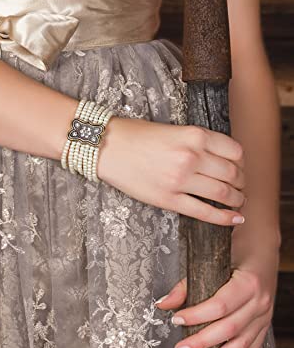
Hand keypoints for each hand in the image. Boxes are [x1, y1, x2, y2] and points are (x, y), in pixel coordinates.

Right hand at [97, 117, 246, 225]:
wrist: (106, 147)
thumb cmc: (134, 135)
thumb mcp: (172, 129)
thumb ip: (197, 142)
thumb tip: (219, 160)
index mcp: (194, 135)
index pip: (234, 151)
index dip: (241, 161)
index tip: (239, 166)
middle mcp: (191, 157)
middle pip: (233, 173)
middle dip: (241, 182)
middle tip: (240, 185)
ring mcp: (180, 180)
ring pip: (223, 194)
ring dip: (236, 199)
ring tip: (237, 201)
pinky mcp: (168, 199)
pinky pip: (204, 212)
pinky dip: (224, 218)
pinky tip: (233, 219)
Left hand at [156, 244, 278, 347]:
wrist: (262, 244)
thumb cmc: (234, 248)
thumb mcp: (211, 258)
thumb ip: (187, 282)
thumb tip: (163, 303)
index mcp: (248, 283)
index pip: (219, 305)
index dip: (197, 315)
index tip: (176, 320)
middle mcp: (260, 302)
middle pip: (228, 329)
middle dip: (202, 342)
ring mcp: (264, 315)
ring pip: (242, 345)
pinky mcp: (264, 323)